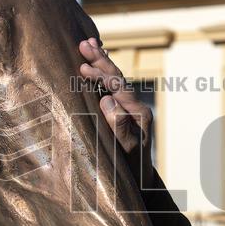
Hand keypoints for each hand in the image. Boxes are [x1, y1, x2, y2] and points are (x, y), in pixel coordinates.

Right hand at [78, 37, 153, 187]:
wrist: (141, 183)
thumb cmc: (132, 170)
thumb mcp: (126, 151)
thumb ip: (120, 126)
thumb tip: (107, 100)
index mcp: (139, 113)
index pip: (119, 87)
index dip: (102, 74)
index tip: (83, 66)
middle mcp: (136, 107)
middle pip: (118, 78)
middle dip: (101, 60)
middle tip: (85, 43)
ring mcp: (129, 109)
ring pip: (114, 80)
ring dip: (101, 63)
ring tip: (89, 45)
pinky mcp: (122, 113)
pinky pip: (111, 88)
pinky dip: (102, 74)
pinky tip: (94, 65)